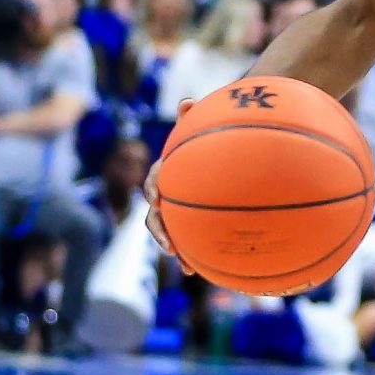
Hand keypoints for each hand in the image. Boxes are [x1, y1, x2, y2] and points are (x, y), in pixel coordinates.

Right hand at [143, 99, 193, 269]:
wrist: (221, 149)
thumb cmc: (210, 135)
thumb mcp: (203, 125)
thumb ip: (193, 117)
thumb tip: (187, 102)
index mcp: (168, 171)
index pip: (155, 179)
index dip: (153, 189)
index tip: (157, 199)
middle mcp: (168, 192)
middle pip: (155, 215)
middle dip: (160, 231)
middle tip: (170, 246)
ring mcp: (178, 209)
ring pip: (170, 232)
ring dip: (174, 248)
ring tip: (185, 265)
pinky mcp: (190, 222)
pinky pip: (187, 240)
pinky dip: (190, 255)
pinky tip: (199, 272)